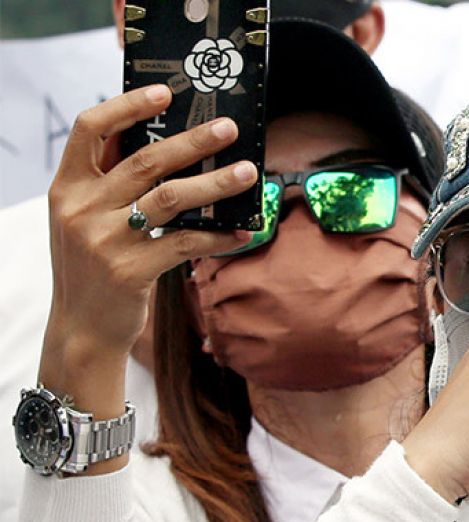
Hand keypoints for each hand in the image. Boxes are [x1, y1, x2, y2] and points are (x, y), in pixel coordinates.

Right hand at [38, 85, 254, 434]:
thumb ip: (114, 184)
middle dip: (194, 141)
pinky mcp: (131, 271)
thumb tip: (170, 146)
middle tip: (229, 128)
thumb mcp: (87, 219)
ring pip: (171, 198)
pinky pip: (186, 244)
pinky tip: (243, 231)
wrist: (82, 328)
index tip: (166, 93)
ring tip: (249, 174)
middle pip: (146, 160)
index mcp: (67, 186)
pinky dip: (219, 237)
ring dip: (216, 184)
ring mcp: (104, 240)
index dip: (128, 106)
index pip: (89, 129)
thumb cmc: (94, 265)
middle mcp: (81, 208)